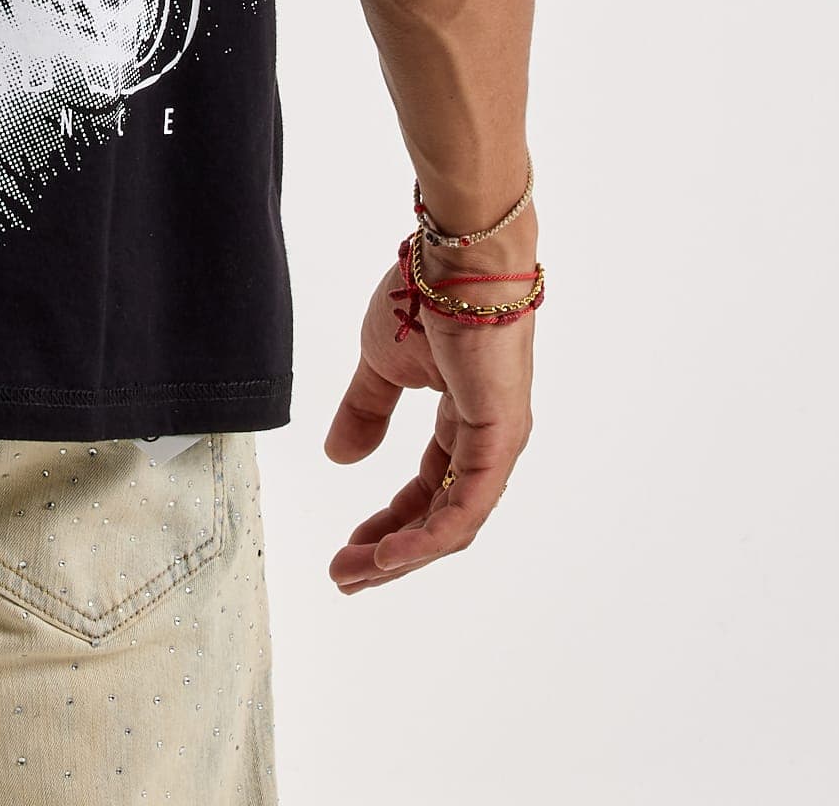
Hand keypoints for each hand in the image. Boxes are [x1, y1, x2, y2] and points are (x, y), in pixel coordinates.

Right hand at [323, 232, 536, 592]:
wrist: (453, 262)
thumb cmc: (423, 295)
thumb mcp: (380, 363)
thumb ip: (365, 410)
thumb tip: (340, 456)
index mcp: (462, 419)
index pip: (428, 487)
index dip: (390, 520)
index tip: (351, 547)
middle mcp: (486, 439)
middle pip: (440, 515)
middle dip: (391, 550)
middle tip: (346, 576)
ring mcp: (497, 443)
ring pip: (454, 522)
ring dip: (404, 554)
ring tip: (358, 572)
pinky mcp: (499, 439)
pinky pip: (466, 506)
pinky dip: (428, 536)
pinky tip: (391, 555)